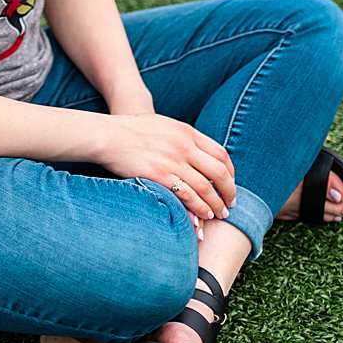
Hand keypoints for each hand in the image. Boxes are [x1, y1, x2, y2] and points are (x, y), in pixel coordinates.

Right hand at [100, 112, 237, 221]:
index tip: (231, 183)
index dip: (230, 171)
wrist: (111, 135)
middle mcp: (185, 147)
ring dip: (215, 204)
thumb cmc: (136, 131)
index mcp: (189, 133)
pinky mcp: (159, 176)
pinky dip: (198, 208)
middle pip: (218, 172)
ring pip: (205, 187)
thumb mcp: (167, 126)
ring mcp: (173, 162)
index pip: (221, 154)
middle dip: (228, 191)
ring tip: (220, 214)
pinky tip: (202, 217)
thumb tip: (200, 153)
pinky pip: (186, 196)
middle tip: (231, 204)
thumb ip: (185, 138)